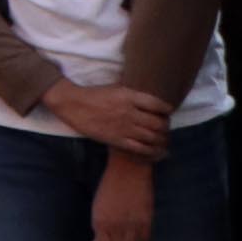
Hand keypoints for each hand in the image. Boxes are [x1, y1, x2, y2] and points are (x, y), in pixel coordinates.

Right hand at [45, 79, 166, 152]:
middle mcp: (129, 112)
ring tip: (163, 140)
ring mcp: (124, 127)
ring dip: (162, 140)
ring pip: (153, 137)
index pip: (158, 105)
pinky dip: (152, 151)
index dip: (167, 110)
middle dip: (166, 127)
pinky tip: (157, 152)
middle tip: (165, 127)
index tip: (168, 112)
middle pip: (158, 123)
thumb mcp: (116, 88)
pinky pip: (141, 149)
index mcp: (129, 97)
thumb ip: (134, 94)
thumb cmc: (95, 95)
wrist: (74, 105)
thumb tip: (151, 97)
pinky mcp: (117, 140)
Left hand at [88, 152, 156, 240]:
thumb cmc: (109, 186)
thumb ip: (101, 226)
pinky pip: (145, 240)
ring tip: (128, 236)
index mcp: (100, 222)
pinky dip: (141, 239)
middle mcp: (116, 227)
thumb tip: (106, 240)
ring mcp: (132, 225)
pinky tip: (137, 231)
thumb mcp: (98, 207)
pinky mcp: (147, 221)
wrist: (128, 170)